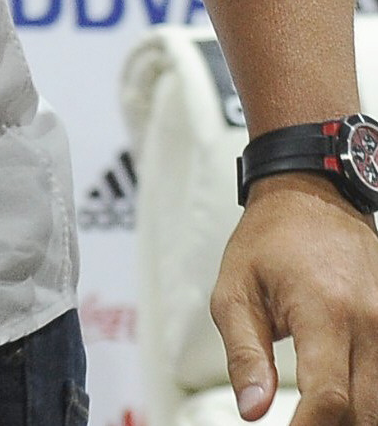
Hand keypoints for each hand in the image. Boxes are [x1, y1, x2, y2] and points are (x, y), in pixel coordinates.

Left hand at [213, 173, 377, 422]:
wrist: (311, 197)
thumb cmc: (268, 241)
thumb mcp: (235, 290)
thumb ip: (243, 353)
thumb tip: (252, 412)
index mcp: (324, 311)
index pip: (329, 397)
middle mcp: (370, 322)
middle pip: (365, 411)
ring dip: (356, 418)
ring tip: (318, 416)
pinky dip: (371, 398)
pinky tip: (348, 400)